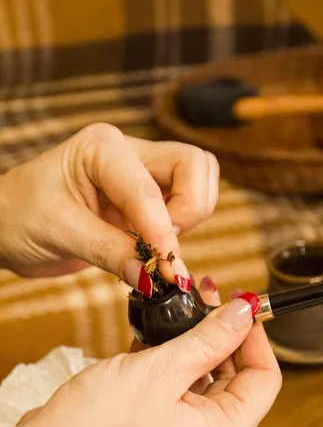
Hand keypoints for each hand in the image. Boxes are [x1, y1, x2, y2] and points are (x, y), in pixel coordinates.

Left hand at [0, 124, 218, 293]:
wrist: (6, 225)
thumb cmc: (19, 216)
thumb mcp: (60, 233)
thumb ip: (111, 253)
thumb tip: (154, 279)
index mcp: (102, 147)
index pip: (148, 188)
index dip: (163, 231)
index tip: (169, 271)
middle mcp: (128, 153)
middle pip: (194, 165)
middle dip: (191, 209)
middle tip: (163, 247)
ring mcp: (140, 174)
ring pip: (199, 182)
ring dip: (190, 218)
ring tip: (155, 246)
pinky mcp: (145, 200)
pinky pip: (184, 206)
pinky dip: (182, 230)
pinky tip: (155, 249)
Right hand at [0, 291, 280, 426]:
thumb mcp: (160, 371)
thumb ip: (208, 340)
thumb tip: (243, 314)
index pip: (264, 378)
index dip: (255, 337)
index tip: (240, 306)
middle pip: (237, 381)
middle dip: (224, 337)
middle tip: (205, 299)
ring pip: (205, 385)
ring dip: (196, 348)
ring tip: (179, 314)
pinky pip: (180, 396)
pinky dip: (173, 368)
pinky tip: (157, 341)